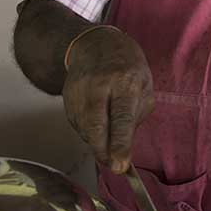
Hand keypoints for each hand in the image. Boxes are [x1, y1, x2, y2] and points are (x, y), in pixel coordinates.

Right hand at [62, 26, 154, 172]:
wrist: (95, 45)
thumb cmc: (127, 67)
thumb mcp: (144, 86)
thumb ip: (137, 117)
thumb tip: (125, 149)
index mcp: (125, 80)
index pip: (122, 116)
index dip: (121, 142)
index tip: (121, 165)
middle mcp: (99, 85)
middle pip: (96, 126)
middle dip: (104, 152)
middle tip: (114, 166)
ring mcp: (79, 90)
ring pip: (85, 129)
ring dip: (97, 143)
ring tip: (110, 139)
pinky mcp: (66, 97)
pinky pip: (77, 125)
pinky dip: (88, 133)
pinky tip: (97, 125)